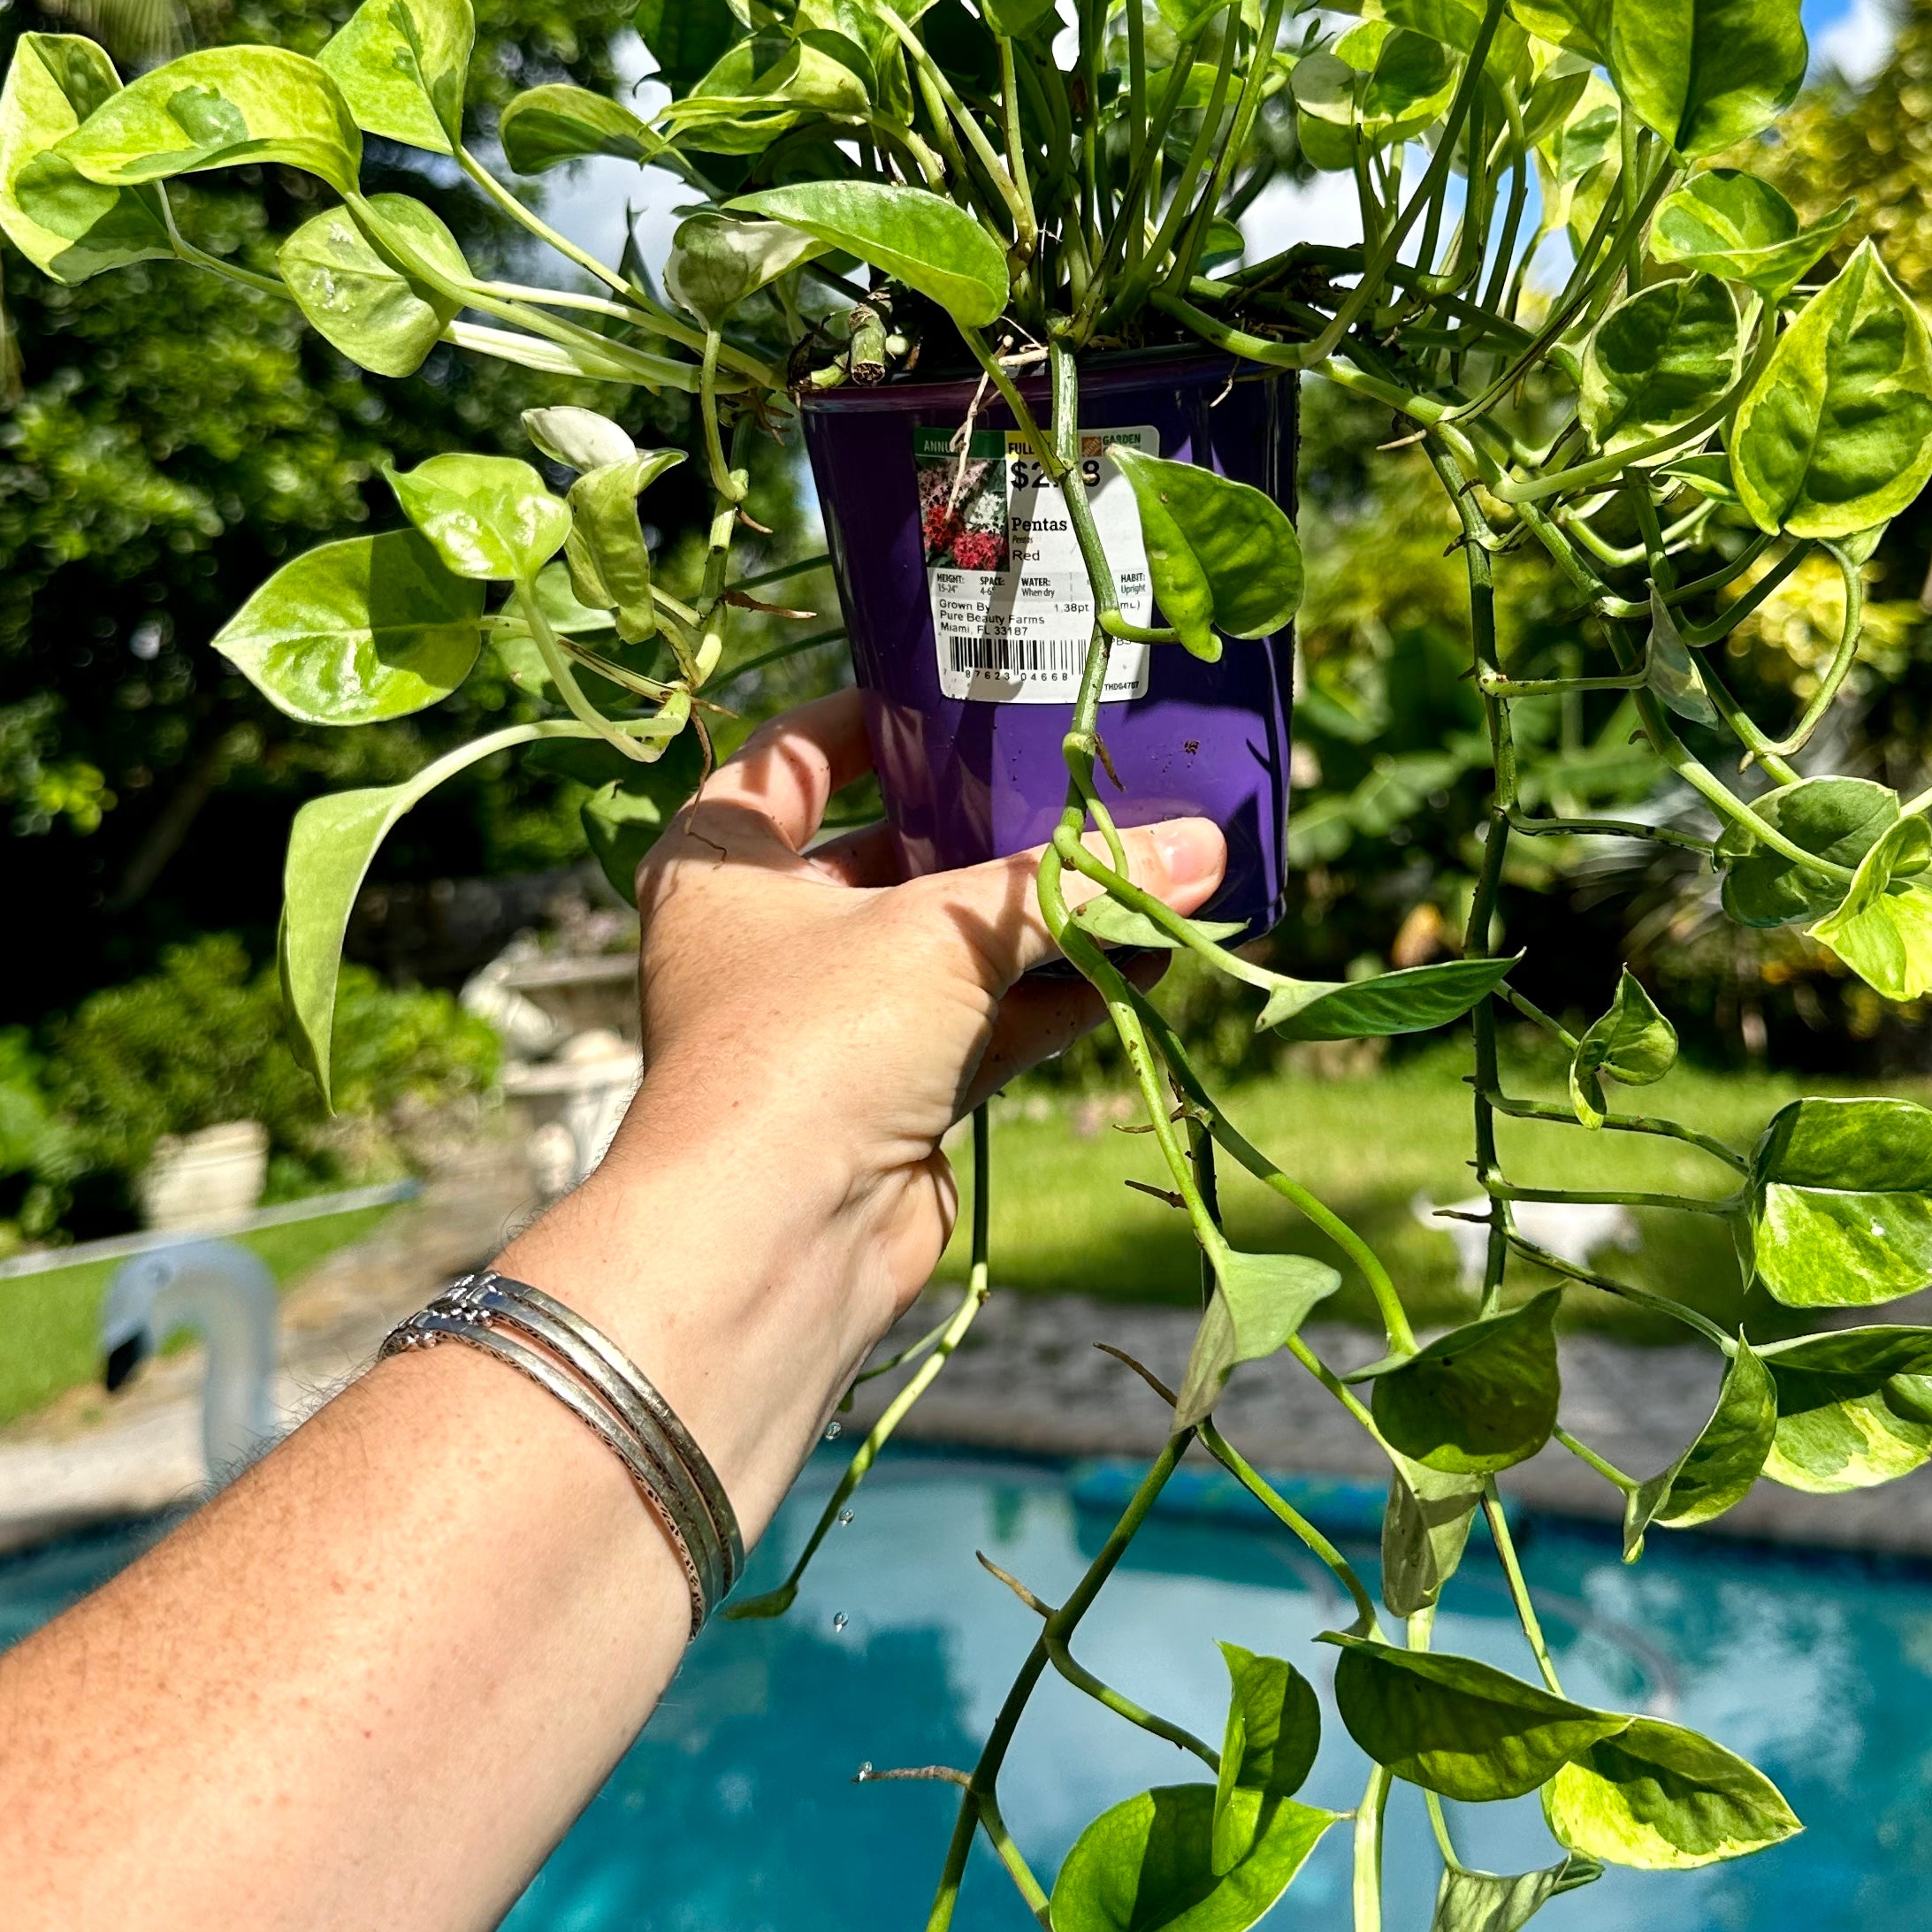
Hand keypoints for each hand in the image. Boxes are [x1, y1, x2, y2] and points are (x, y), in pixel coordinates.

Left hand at [512, 688, 1224, 1526]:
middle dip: (989, 824)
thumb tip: (1207, 843)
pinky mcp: (893, 1093)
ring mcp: (832, 1019)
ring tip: (1146, 862)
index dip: (872, 719)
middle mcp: (768, 934)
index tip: (958, 693)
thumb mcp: (945, 933)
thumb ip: (1073, 884)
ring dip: (1043, 915)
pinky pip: (987, 1021)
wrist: (778, 1238)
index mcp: (724, 863)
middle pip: (890, 850)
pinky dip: (1058, 993)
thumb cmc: (815, 1039)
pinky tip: (1145, 958)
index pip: (793, 756)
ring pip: (951, 945)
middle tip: (1082, 776)